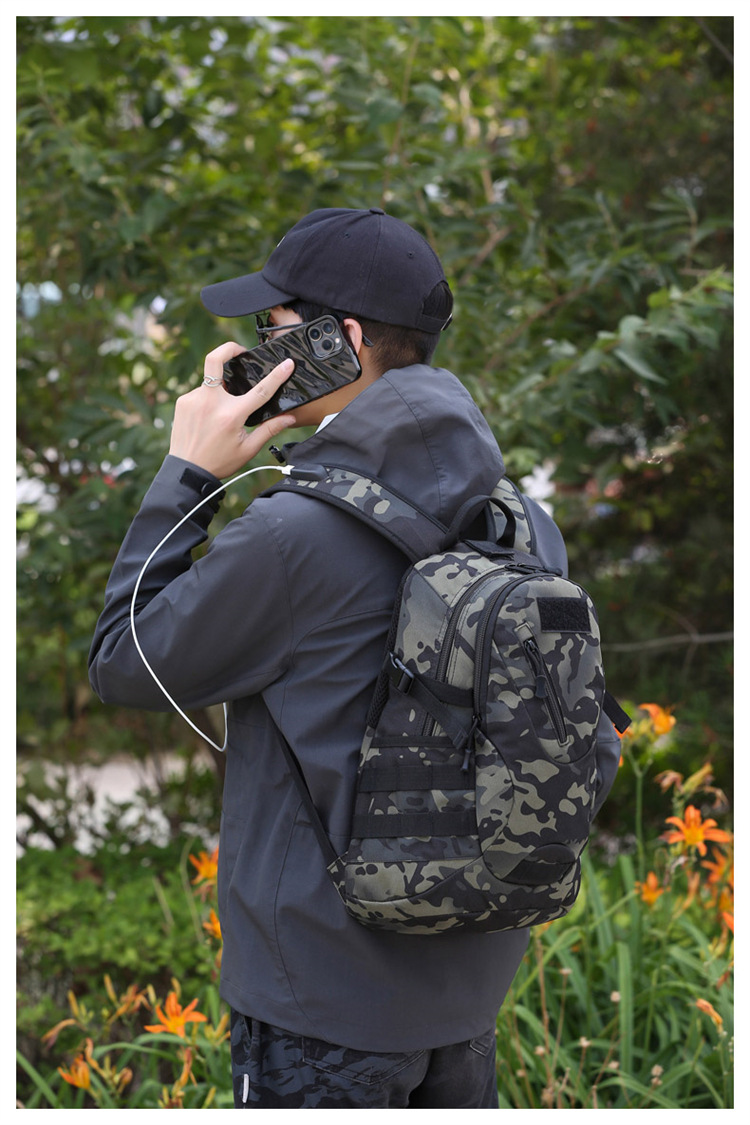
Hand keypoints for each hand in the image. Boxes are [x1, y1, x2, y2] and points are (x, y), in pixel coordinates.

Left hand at [169, 342, 296, 478]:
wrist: (187, 471)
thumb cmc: (218, 461)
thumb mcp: (248, 449)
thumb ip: (269, 430)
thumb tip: (289, 418)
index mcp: (232, 415)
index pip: (260, 390)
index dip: (277, 375)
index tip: (287, 363)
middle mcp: (210, 403)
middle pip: (216, 360)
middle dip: (229, 348)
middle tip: (239, 351)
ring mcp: (193, 400)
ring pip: (211, 382)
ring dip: (220, 390)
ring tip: (221, 411)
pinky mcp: (182, 402)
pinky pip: (200, 392)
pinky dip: (208, 400)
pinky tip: (208, 417)